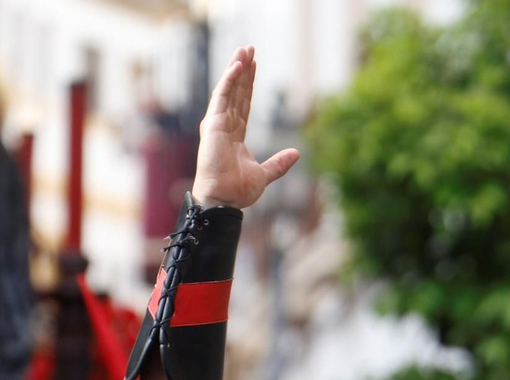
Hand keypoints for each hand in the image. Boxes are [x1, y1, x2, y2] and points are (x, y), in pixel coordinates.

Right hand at [192, 46, 299, 209]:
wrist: (224, 200)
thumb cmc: (237, 192)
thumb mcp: (264, 174)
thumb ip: (278, 163)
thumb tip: (296, 153)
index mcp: (233, 136)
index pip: (243, 104)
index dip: (248, 85)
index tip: (254, 66)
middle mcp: (223, 127)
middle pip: (235, 92)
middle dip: (243, 70)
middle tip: (249, 49)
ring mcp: (217, 125)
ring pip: (227, 90)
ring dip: (235, 68)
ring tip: (244, 49)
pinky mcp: (213, 125)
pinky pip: (221, 97)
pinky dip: (229, 81)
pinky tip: (237, 66)